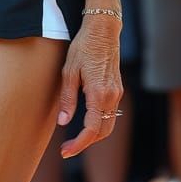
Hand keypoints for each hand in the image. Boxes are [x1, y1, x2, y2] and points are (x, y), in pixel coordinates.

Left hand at [57, 15, 122, 158]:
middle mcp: (112, 97)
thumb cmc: (83, 47)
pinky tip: (86, 121)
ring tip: (75, 138)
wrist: (103, 30)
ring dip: (94, 135)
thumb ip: (67, 99)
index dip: (79, 144)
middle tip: (67, 148)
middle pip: (103, 132)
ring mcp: (117, 93)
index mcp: (99, 94)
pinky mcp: (117, 89)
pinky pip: (111, 113)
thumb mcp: (69, 71)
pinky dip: (100, 123)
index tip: (65, 151)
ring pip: (109, 124)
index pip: (92, 130)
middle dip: (86, 143)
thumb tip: (63, 122)